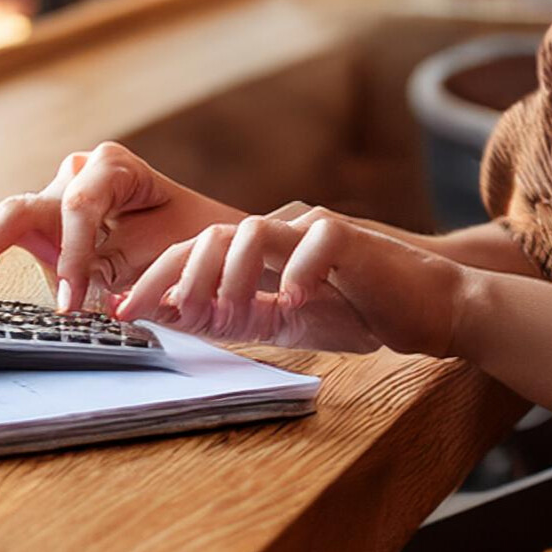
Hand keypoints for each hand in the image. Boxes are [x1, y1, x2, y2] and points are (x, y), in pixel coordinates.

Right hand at [0, 142, 230, 310]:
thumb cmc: (186, 239)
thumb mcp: (162, 253)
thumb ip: (117, 268)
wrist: (198, 240)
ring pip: (9, 222)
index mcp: (112, 166)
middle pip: (21, 207)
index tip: (73, 303)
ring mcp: (55, 200)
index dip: (73, 255)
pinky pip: (14, 241)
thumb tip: (77, 295)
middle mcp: (77, 176)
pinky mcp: (45, 228)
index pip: (80, 207)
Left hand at [114, 211, 473, 357]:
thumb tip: (169, 317)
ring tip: (230, 316)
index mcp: (259, 251)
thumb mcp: (282, 323)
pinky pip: (315, 241)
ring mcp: (313, 229)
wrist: (429, 309)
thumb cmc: (358, 313)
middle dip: (172, 278)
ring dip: (230, 278)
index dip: (156, 282)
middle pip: (210, 238)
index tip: (122, 311)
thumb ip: (231, 317)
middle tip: (150, 314)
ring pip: (252, 232)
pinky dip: (298, 272)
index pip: (195, 256)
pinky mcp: (351, 235)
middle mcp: (279, 231)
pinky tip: (294, 301)